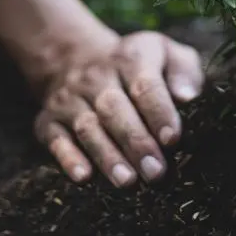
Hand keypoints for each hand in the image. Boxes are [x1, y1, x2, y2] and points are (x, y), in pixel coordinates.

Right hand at [33, 31, 204, 187]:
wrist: (75, 59)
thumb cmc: (138, 68)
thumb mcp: (166, 54)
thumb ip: (183, 71)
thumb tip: (187, 97)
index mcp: (130, 58)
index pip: (145, 85)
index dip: (159, 112)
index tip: (172, 139)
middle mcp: (95, 76)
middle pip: (114, 109)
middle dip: (135, 142)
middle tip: (155, 172)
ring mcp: (69, 99)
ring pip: (87, 127)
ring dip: (107, 155)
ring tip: (127, 181)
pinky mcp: (48, 120)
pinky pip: (56, 139)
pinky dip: (68, 158)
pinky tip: (83, 177)